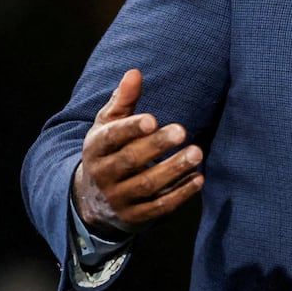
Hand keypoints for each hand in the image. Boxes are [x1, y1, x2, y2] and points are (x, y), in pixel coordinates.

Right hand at [72, 69, 203, 237]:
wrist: (92, 200)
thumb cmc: (109, 151)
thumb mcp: (108, 125)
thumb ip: (123, 100)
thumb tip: (135, 72)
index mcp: (95, 148)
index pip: (110, 138)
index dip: (130, 129)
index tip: (153, 119)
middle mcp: (103, 175)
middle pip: (130, 161)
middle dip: (156, 147)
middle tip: (182, 131)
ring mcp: (118, 198)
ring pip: (146, 186)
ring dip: (173, 170)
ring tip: (197, 153)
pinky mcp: (134, 218)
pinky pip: (159, 207)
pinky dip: (180, 194)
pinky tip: (199, 179)